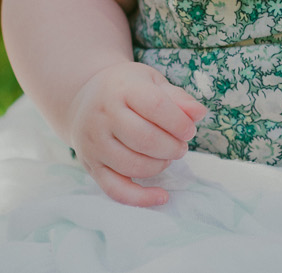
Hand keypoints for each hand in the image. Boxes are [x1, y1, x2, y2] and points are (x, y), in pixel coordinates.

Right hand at [66, 61, 207, 206]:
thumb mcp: (152, 83)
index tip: (189, 130)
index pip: (155, 106)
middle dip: (172, 147)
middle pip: (145, 139)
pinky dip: (140, 198)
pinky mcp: (91, 166)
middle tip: (181, 146)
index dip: (179, 122)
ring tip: (168, 156)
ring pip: (132, 165)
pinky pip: (115, 189)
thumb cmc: (127, 90)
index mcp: (122, 89)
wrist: (82, 99)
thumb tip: (199, 114)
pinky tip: (162, 196)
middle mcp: (103, 116)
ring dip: (160, 166)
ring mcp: (94, 143)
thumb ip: (178, 98)